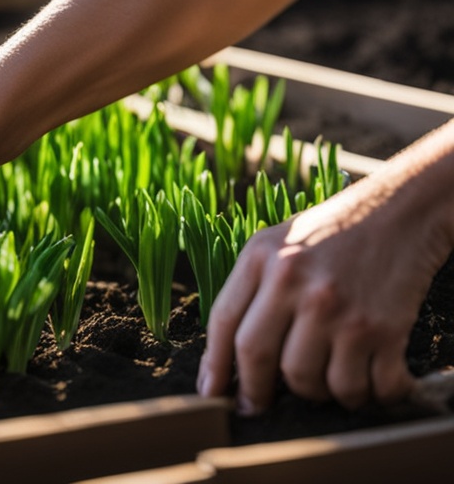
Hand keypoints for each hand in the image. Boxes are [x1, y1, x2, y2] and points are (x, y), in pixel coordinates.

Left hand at [198, 168, 452, 413]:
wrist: (403, 210)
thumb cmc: (334, 231)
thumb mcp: (278, 242)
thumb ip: (251, 288)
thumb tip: (226, 355)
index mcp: (262, 259)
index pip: (223, 323)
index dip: (215, 366)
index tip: (213, 393)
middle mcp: (295, 283)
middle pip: (259, 359)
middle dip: (255, 393)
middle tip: (258, 405)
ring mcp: (339, 308)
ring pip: (311, 383)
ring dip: (318, 393)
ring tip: (326, 378)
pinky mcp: (382, 328)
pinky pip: (364, 387)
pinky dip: (368, 395)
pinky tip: (371, 381)